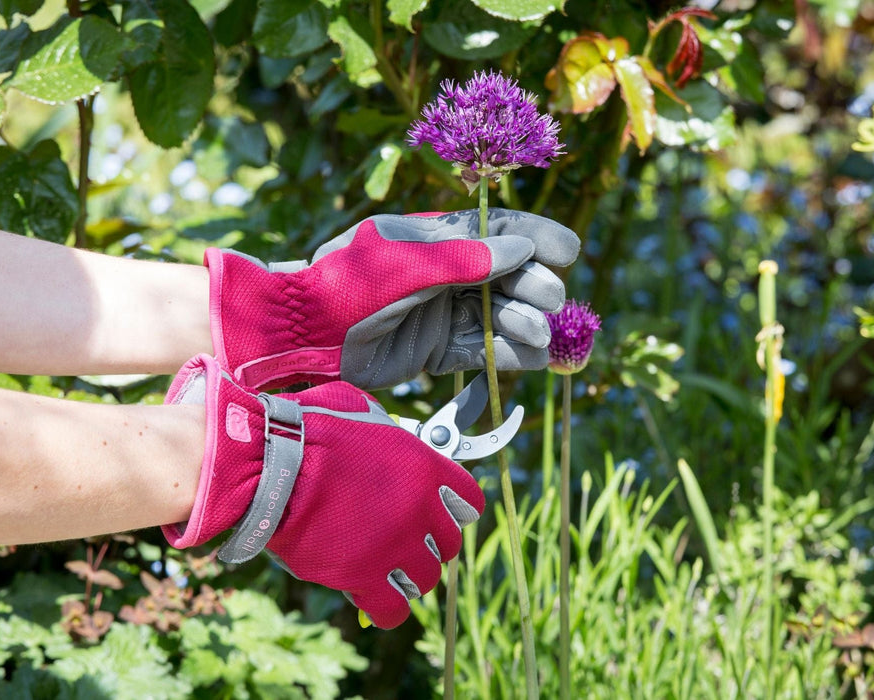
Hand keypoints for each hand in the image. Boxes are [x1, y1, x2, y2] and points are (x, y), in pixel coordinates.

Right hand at [162, 353, 484, 628]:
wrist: (270, 467)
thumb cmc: (307, 430)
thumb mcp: (359, 410)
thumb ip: (384, 429)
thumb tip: (384, 431)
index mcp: (424, 469)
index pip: (468, 501)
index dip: (453, 509)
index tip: (439, 514)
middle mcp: (420, 511)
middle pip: (448, 544)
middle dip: (429, 543)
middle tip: (404, 541)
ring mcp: (396, 547)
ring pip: (424, 578)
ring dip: (407, 575)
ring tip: (385, 569)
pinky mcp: (365, 577)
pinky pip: (393, 609)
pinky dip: (387, 609)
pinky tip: (373, 599)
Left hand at [206, 208, 579, 389]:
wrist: (305, 336)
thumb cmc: (349, 286)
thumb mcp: (405, 264)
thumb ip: (463, 259)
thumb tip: (522, 249)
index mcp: (436, 239)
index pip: (497, 232)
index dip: (536, 239)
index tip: (567, 250)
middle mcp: (446, 274)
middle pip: (509, 275)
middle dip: (534, 284)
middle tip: (546, 297)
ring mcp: (443, 312)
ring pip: (502, 315)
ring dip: (526, 321)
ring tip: (535, 332)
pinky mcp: (438, 351)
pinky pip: (484, 349)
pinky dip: (510, 353)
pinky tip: (530, 356)